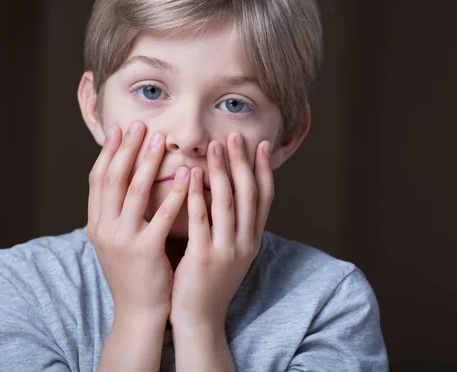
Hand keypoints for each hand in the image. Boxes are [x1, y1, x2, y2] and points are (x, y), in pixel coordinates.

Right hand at [87, 121, 190, 319]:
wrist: (138, 312)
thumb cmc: (134, 271)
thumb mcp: (117, 239)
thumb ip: (119, 211)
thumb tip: (127, 176)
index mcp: (96, 223)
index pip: (98, 179)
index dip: (109, 152)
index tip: (121, 128)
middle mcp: (103, 229)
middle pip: (113, 178)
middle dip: (127, 148)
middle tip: (142, 124)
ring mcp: (122, 240)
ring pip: (134, 191)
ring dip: (147, 162)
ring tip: (161, 139)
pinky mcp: (144, 252)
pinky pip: (160, 216)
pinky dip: (173, 193)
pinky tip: (187, 175)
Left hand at [170, 133, 273, 328]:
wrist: (200, 320)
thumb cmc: (210, 282)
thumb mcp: (230, 252)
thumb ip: (233, 225)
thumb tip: (230, 191)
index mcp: (253, 240)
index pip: (265, 198)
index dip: (264, 170)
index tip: (261, 145)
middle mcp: (245, 243)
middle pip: (249, 195)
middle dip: (243, 162)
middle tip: (236, 135)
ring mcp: (226, 251)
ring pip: (228, 203)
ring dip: (222, 172)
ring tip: (215, 146)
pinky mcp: (204, 258)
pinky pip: (202, 220)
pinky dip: (198, 195)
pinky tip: (192, 175)